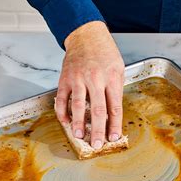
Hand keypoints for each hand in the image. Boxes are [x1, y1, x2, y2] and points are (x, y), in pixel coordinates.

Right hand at [55, 21, 124, 148]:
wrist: (86, 35)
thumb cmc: (104, 53)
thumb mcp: (118, 69)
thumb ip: (115, 91)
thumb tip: (112, 115)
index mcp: (112, 78)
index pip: (114, 107)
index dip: (114, 124)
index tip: (113, 137)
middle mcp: (95, 79)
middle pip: (97, 110)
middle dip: (97, 130)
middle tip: (96, 144)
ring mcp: (78, 78)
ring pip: (77, 105)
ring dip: (77, 123)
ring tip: (79, 136)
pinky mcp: (65, 78)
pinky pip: (62, 98)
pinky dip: (62, 112)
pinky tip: (65, 122)